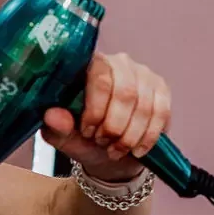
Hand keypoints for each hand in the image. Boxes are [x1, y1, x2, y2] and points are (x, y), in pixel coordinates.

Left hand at [40, 51, 171, 181]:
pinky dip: (148, 136)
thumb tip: (52, 115)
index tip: (88, 132)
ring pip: (144, 105)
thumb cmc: (81, 137)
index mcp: (87, 66)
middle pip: (125, 92)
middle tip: (103, 143)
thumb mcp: (63, 136)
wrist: (108, 151)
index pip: (99, 79)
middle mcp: (118, 62)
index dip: (96, 109)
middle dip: (115, 125)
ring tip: (116, 150)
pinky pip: (161, 112)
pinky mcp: (161, 88)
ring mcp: (142, 73)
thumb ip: (56, 126)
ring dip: (130, 134)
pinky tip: (136, 150)